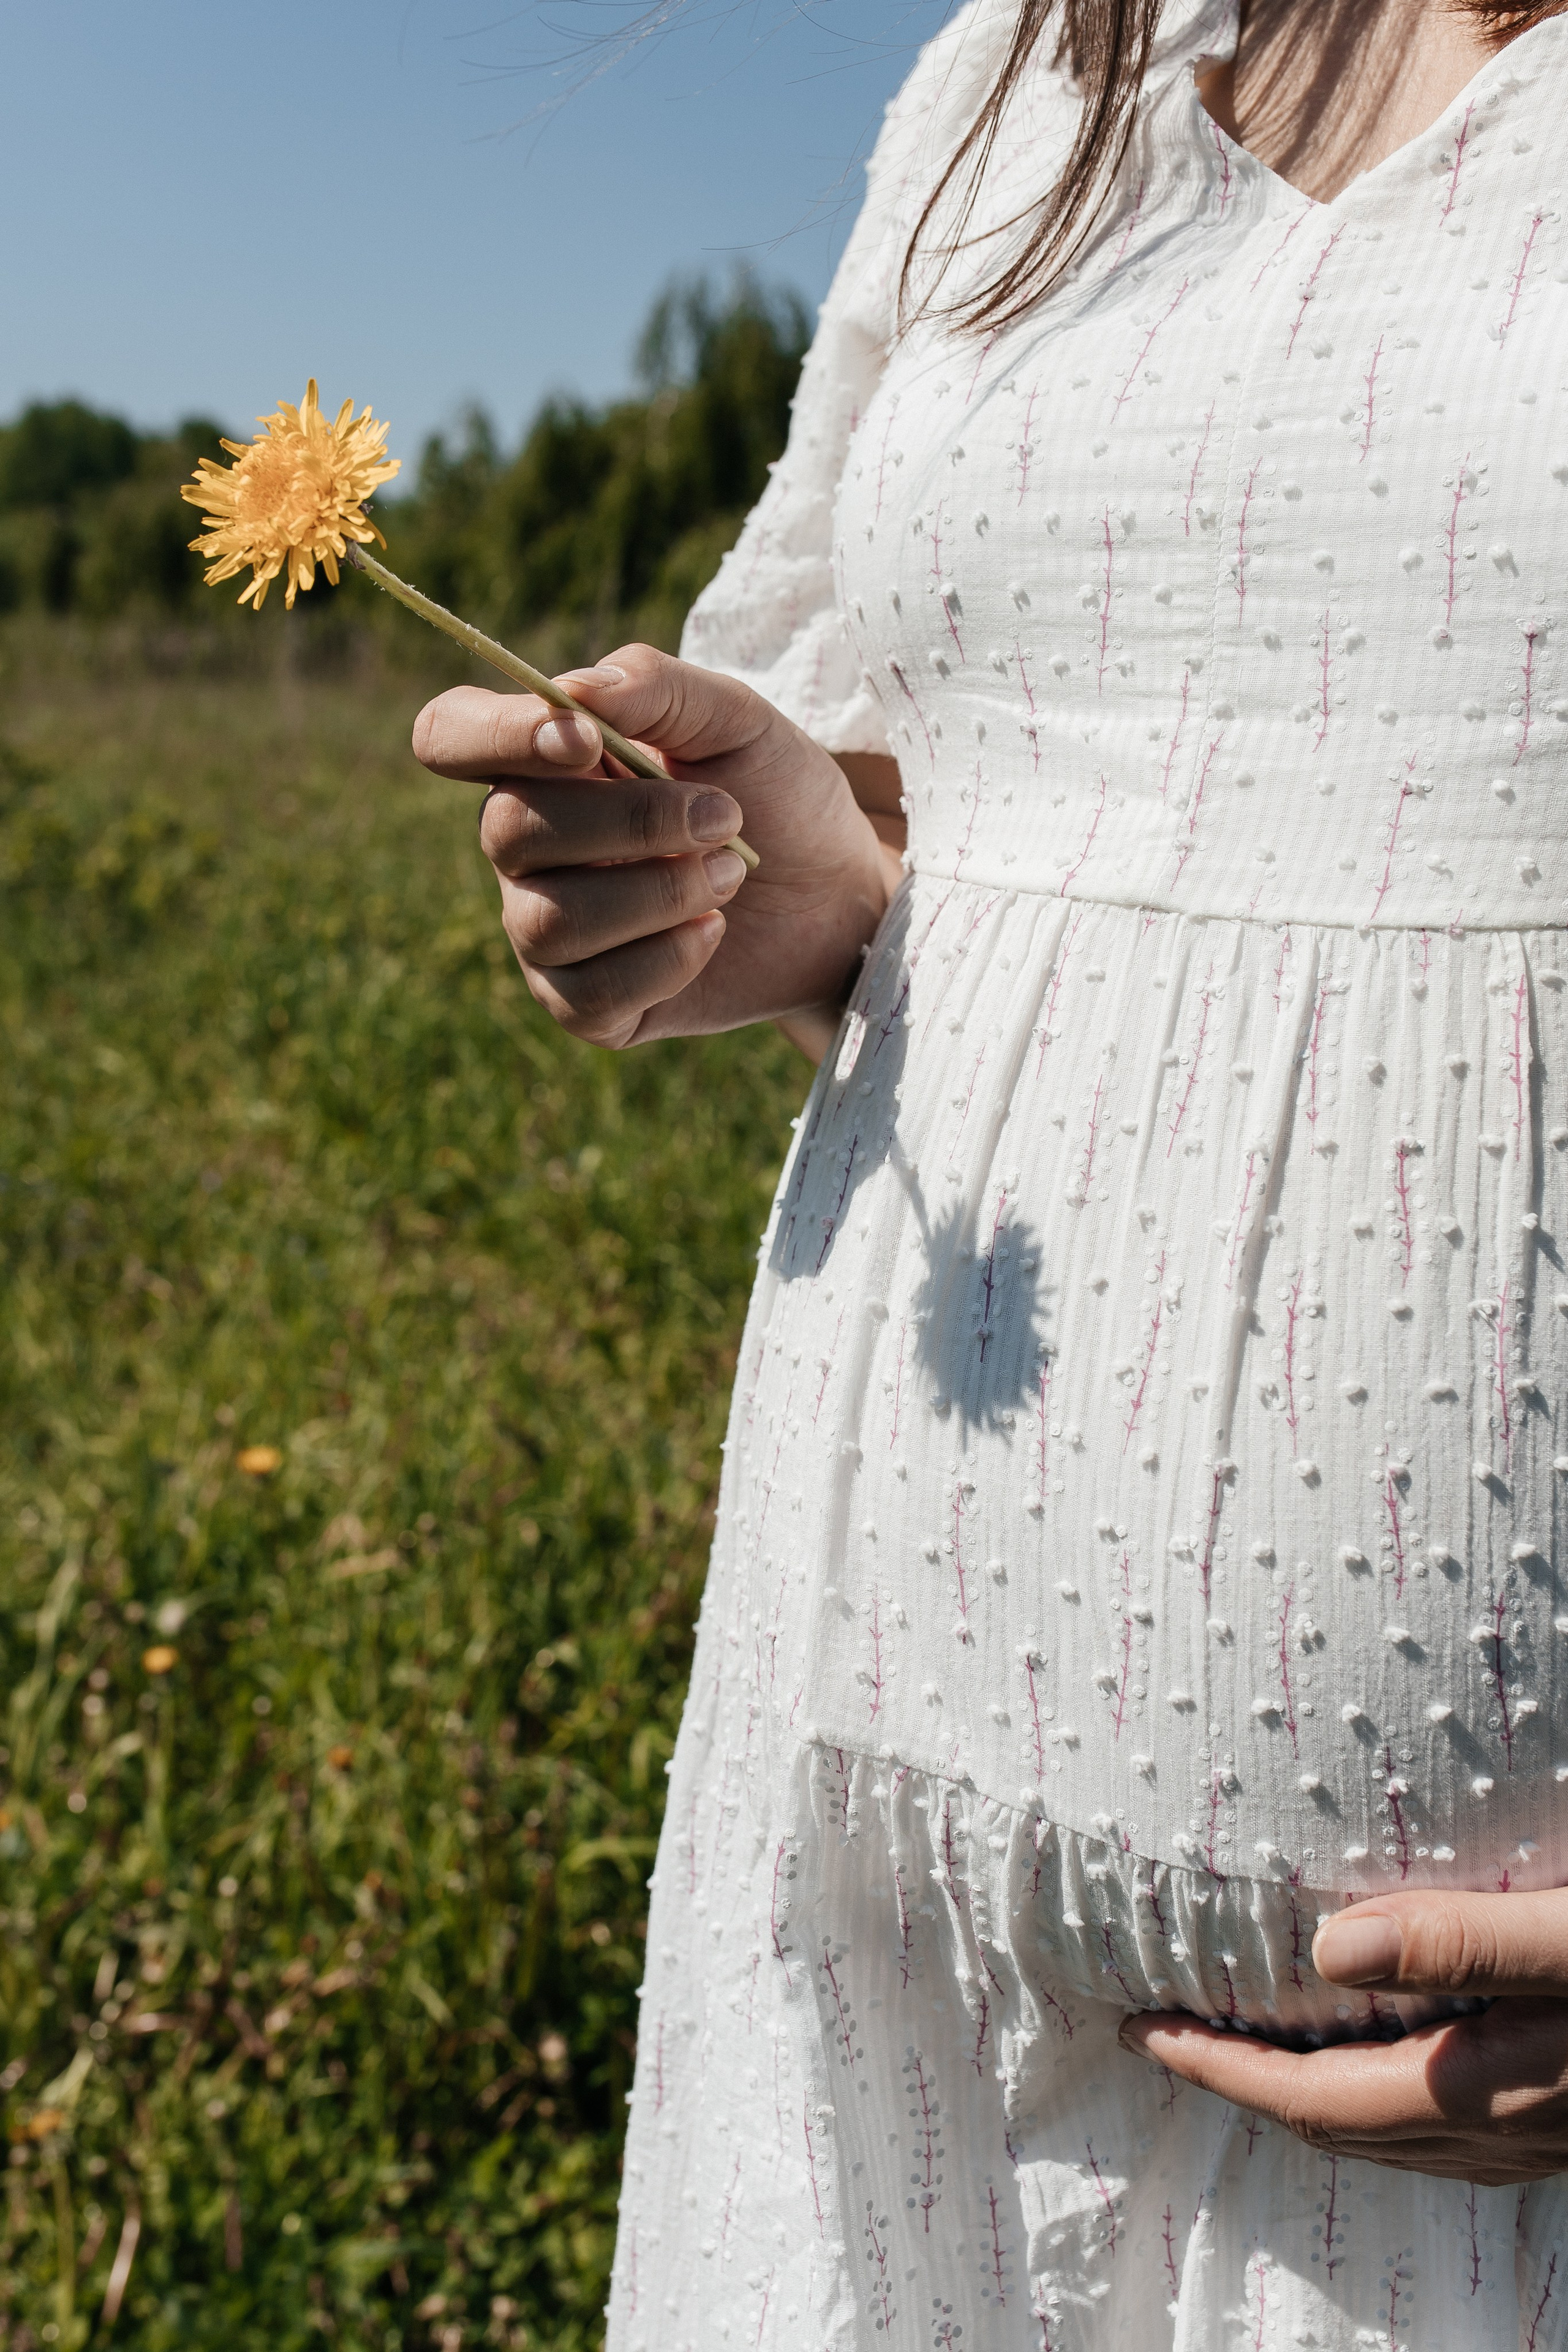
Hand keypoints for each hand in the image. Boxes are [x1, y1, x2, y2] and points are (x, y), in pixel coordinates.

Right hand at [412, 645, 892, 1049]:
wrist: (836, 896)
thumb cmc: (778, 796)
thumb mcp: (736, 719)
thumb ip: (655, 686)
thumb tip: (570, 690)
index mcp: (543, 761)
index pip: (450, 734)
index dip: (497, 736)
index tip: (588, 740)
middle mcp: (526, 846)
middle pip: (505, 830)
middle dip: (629, 823)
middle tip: (727, 817)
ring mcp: (546, 928)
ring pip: (548, 921)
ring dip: (659, 894)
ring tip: (731, 874)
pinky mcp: (583, 1004)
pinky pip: (589, 993)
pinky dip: (667, 960)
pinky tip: (713, 933)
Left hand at [1118, 1888, 1567, 2182]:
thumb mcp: (1566, 1940)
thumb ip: (1459, 1943)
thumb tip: (1330, 1947)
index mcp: (1472, 2094)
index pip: (1308, 2098)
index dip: (1217, 2068)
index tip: (1143, 2032)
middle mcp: (1491, 2135)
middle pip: (1331, 2124)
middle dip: (1239, 2079)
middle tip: (1169, 2028)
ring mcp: (1523, 2139)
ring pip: (1378, 2132)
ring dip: (1300, 2087)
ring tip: (1244, 2032)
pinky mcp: (1547, 2121)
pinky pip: (1423, 2123)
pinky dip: (1362, 2086)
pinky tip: (1364, 2041)